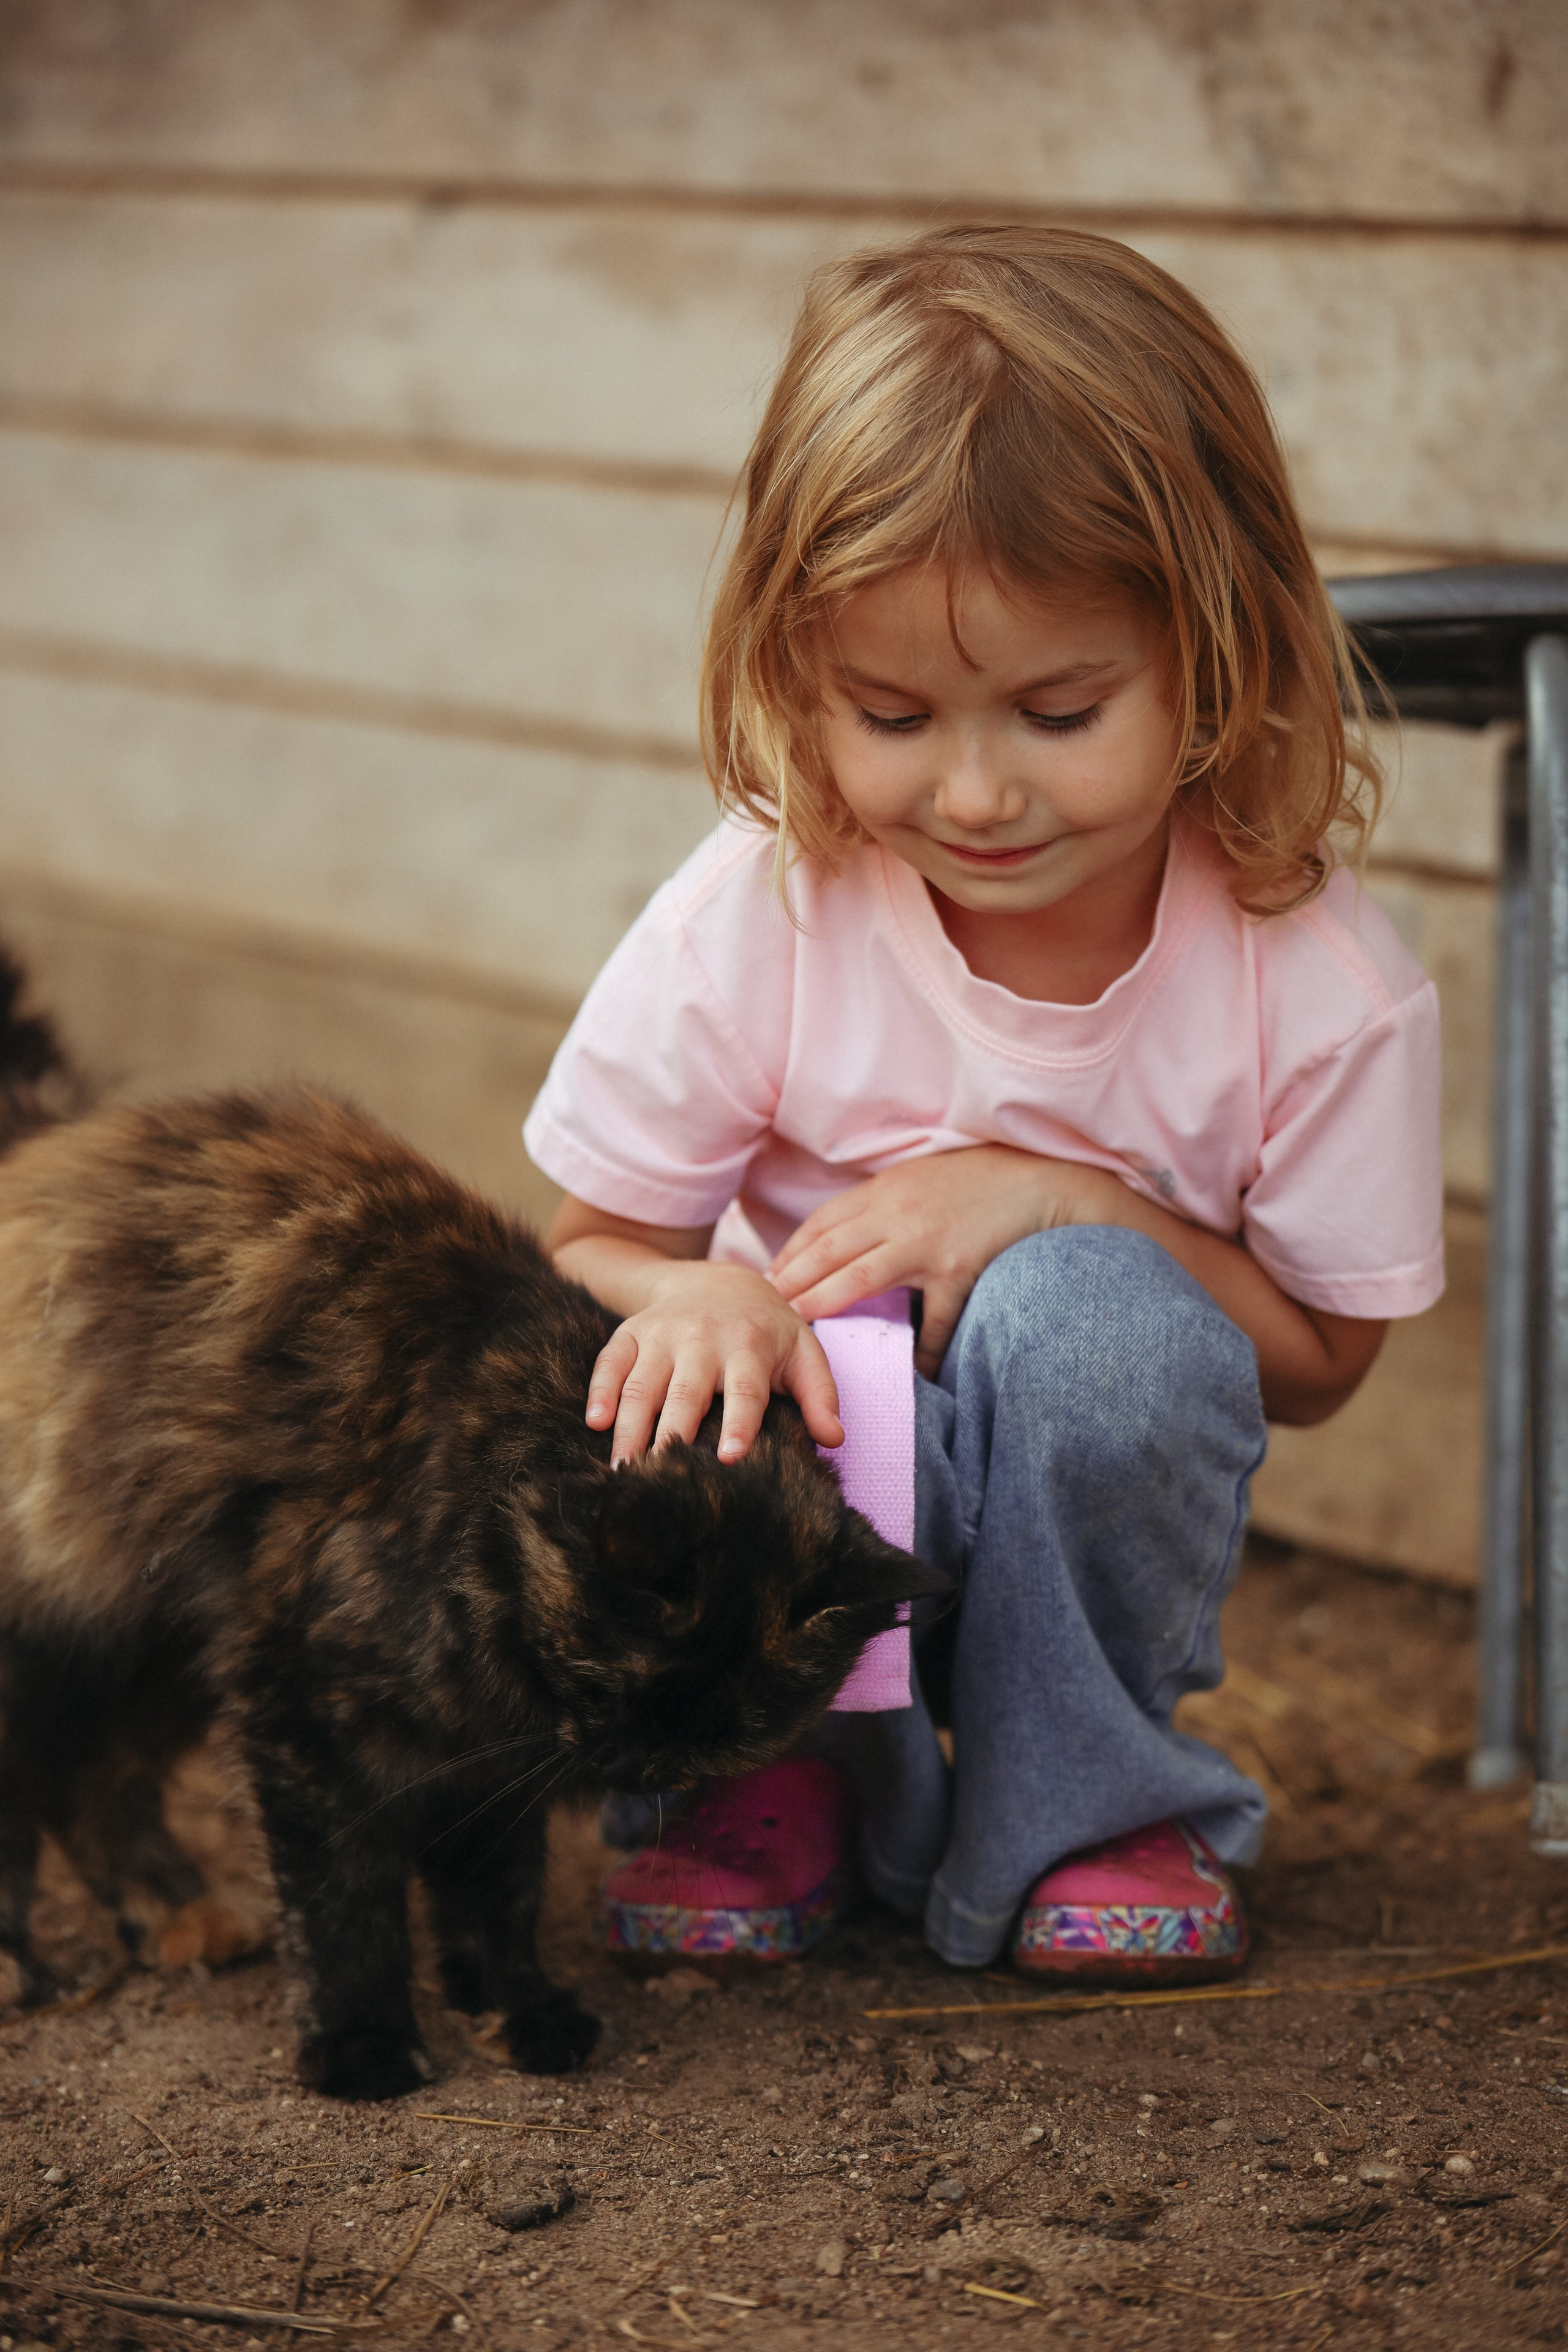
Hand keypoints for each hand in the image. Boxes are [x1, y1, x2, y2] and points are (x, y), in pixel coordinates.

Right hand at [585, 1259, 842, 1465]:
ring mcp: (662, 1334)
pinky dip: (599, 1390)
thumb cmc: (767, 1330)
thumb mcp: (802, 1352)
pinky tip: (595, 1423)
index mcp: (748, 1345)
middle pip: (685, 1393)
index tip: (729, 1459)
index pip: (745, 1390)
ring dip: (630, 1427)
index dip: (738, 1424)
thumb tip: (834, 1438)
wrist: (721, 1279)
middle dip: (672, 1435)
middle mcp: (702, 1337)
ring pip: (642, 1384)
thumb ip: (820, 1394)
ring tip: (623, 1470)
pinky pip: (609, 1361)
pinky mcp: (631, 1332)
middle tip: (659, 1479)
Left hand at [769, 1146, 1104, 1375]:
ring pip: (860, 1277)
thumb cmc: (980, 1180)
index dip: (791, 1252)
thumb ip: (885, 1205)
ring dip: (824, 1303)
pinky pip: (932, 1318)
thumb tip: (847, 1237)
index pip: (823, 1223)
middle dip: (791, 1280)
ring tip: (799, 1328)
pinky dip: (921, 1348)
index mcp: (886, 1191)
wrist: (1041, 1179)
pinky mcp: (958, 1269)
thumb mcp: (922, 1179)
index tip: (767, 1277)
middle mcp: (898, 1214)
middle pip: (828, 1250)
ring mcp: (926, 1242)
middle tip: (764, 1309)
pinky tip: (909, 1372)